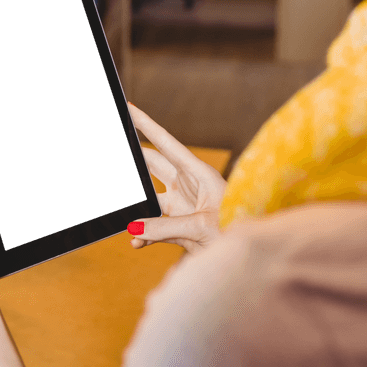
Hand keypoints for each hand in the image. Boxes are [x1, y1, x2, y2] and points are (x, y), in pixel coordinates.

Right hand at [128, 103, 224, 253]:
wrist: (251, 258)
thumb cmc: (238, 233)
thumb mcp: (202, 227)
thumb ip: (166, 227)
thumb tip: (134, 227)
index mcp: (200, 174)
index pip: (167, 143)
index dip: (147, 125)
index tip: (129, 109)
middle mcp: (189, 186)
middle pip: (154, 164)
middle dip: (134, 158)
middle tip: (114, 150)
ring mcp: (183, 206)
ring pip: (149, 196)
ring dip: (136, 204)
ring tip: (118, 204)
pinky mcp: (180, 228)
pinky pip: (154, 226)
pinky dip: (143, 233)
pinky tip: (136, 241)